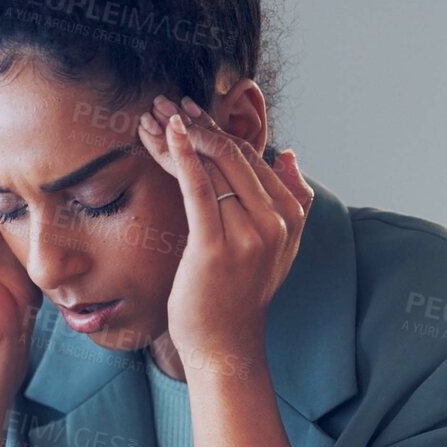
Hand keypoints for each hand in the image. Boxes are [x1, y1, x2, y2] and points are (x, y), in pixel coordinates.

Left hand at [135, 95, 313, 372]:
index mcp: (289, 217)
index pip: (253, 159)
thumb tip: (291, 154)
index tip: (192, 111)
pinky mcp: (215, 246)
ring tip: (153, 114)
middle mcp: (275, 223)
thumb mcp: (279, 248)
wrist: (225, 345)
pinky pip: (199, 188)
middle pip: (232, 156)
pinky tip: (170, 132)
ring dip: (180, 134)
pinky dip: (184, 155)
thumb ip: (292, 202)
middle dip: (198, 123)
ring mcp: (248, 235)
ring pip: (212, 168)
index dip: (220, 130)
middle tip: (166, 102)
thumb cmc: (240, 295)